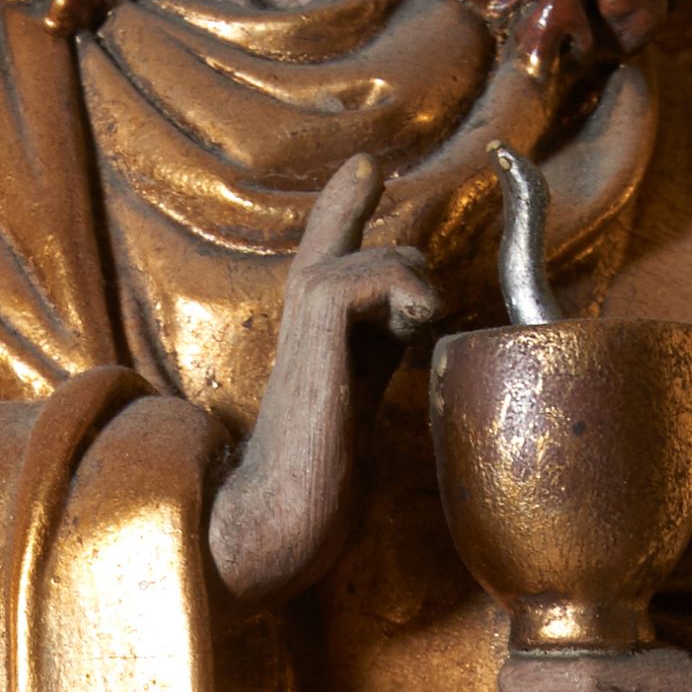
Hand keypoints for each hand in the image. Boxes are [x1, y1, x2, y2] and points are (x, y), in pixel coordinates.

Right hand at [207, 156, 441, 603]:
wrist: (272, 525)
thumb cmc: (314, 491)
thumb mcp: (360, 410)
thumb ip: (379, 363)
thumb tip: (417, 326)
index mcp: (315, 343)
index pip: (327, 254)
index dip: (345, 207)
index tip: (366, 167)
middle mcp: (301, 326)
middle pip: (347, 245)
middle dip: (406, 265)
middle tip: (420, 319)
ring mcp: (302, 328)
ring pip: (367, 257)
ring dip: (410, 284)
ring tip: (419, 328)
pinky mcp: (311, 336)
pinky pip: (362, 274)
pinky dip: (401, 288)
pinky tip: (416, 324)